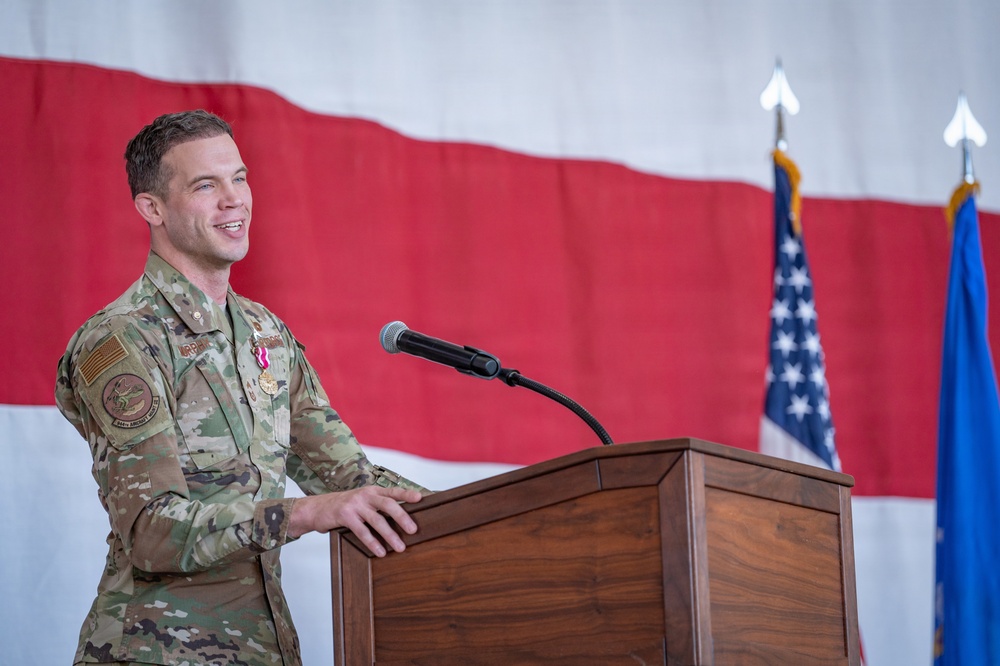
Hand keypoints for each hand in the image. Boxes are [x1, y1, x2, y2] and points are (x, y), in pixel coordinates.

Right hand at [289, 486, 421, 556]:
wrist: (316, 508)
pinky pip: (362, 531)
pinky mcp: (345, 516)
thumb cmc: (344, 506)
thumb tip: (400, 518)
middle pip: (388, 505)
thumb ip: (377, 506)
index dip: (406, 494)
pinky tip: (380, 552)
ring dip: (390, 535)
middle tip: (414, 530)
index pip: (392, 491)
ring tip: (400, 547)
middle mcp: (365, 495)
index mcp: (372, 491)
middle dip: (402, 517)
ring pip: (377, 520)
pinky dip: (372, 542)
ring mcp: (355, 505)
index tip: (421, 498)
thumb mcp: (361, 501)